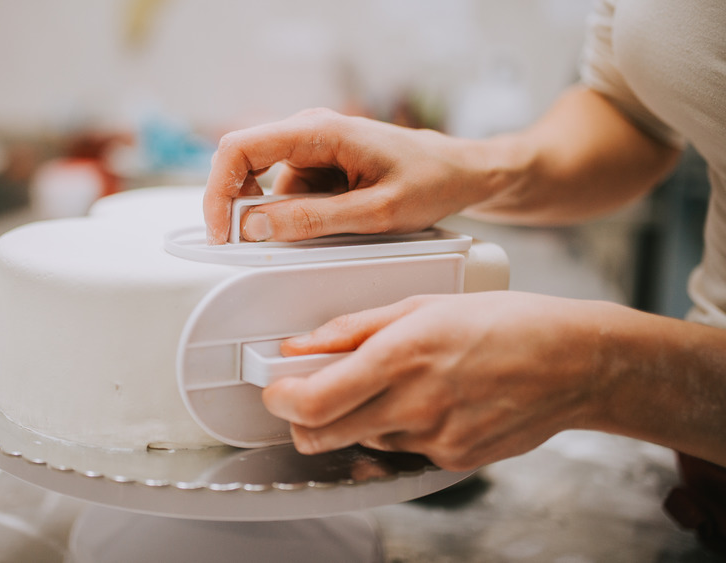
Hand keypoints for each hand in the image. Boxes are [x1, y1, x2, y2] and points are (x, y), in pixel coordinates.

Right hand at [203, 108, 496, 243]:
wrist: (462, 171)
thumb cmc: (431, 180)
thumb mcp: (375, 213)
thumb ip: (313, 221)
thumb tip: (256, 227)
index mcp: (319, 130)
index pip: (239, 148)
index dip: (218, 191)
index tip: (221, 231)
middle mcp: (309, 131)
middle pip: (244, 164)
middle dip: (242, 208)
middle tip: (258, 245)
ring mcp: (313, 148)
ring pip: (267, 186)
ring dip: (280, 217)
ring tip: (332, 231)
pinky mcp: (319, 165)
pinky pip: (289, 193)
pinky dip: (298, 216)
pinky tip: (336, 223)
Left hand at [261, 291, 612, 470]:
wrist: (575, 362)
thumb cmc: (506, 323)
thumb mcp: (423, 305)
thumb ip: (353, 328)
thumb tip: (303, 344)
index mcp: (402, 357)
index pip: (315, 401)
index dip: (282, 400)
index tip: (275, 389)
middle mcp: (415, 404)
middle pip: (324, 436)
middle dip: (303, 419)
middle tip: (307, 396)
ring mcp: (435, 438)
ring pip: (363, 441)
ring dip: (358, 420)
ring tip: (395, 385)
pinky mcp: (454, 459)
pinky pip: (403, 450)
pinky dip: (400, 429)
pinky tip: (431, 401)